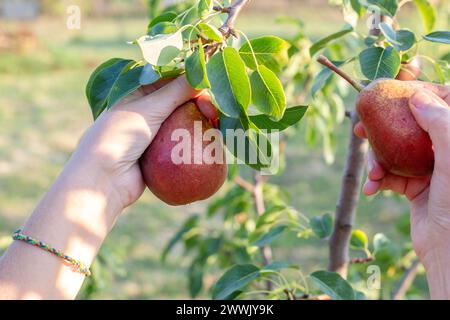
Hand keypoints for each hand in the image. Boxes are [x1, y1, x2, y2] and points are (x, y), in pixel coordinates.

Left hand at [69, 76, 216, 211]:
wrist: (103, 181)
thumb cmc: (119, 137)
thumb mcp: (148, 109)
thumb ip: (176, 91)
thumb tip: (202, 72)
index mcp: (138, 93)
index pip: (172, 80)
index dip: (193, 82)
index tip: (209, 90)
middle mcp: (147, 110)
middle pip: (182, 102)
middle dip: (200, 105)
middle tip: (213, 115)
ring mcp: (154, 133)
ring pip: (185, 124)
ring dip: (201, 125)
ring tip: (217, 130)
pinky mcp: (161, 154)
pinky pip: (183, 146)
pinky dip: (196, 144)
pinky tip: (211, 146)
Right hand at [355, 83, 449, 267]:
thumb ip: (439, 122)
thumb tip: (416, 97)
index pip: (442, 104)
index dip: (419, 96)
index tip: (393, 96)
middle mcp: (446, 151)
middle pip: (411, 127)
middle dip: (383, 129)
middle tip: (359, 128)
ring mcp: (431, 169)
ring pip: (395, 151)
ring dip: (377, 161)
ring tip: (371, 173)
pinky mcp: (415, 187)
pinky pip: (390, 175)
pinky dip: (378, 180)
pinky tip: (371, 189)